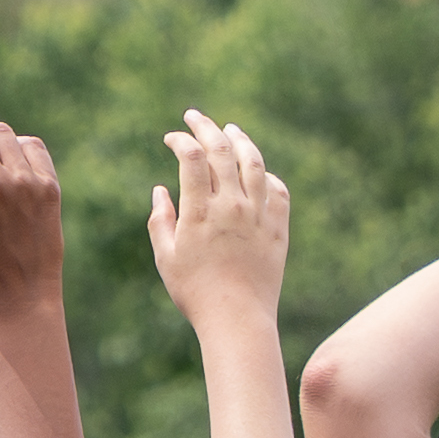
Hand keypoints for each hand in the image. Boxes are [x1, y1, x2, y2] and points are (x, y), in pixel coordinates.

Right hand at [148, 111, 292, 328]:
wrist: (238, 320)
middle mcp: (232, 206)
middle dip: (205, 126)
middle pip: (221, 150)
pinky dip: (266, 175)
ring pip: (254, 163)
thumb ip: (161, 220)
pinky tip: (257, 171)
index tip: (172, 139)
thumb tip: (160, 189)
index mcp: (200, 212)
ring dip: (240, 140)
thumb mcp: (166, 258)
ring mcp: (259, 216)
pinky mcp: (278, 229)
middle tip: (194, 116)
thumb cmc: (196, 294)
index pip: (191, 157)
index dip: (180, 139)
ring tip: (230, 130)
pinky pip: (278, 191)